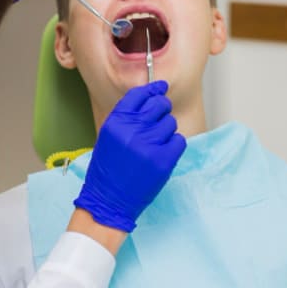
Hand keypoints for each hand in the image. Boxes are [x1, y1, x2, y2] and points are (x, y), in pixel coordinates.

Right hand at [73, 81, 185, 231]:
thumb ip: (128, 117)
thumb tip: (152, 97)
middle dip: (162, 109)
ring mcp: (149, 145)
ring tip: (153, 145)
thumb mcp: (109, 137)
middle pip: (160, 105)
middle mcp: (132, 130)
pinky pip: (179, 140)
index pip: (139, 95)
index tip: (161, 87)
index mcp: (116, 122)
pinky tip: (162, 154)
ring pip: (170, 123)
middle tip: (158, 120)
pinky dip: (173, 146)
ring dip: (166, 131)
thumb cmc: (108, 170)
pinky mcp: (163, 160)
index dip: (153, 89)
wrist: (108, 200)